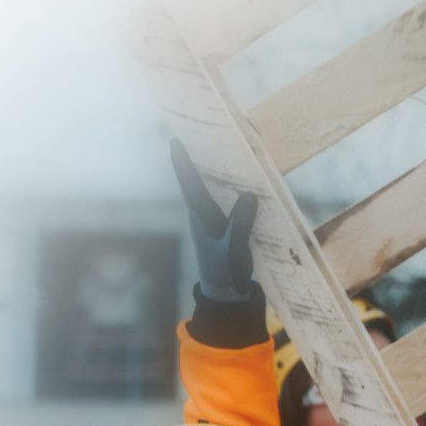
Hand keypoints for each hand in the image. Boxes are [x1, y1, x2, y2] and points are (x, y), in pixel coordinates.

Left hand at [170, 139, 258, 302]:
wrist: (225, 292)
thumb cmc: (227, 271)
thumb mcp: (235, 249)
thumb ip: (241, 223)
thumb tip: (249, 194)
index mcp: (202, 218)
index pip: (190, 185)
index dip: (183, 163)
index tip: (175, 142)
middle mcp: (203, 215)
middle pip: (196, 180)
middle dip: (194, 158)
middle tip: (195, 133)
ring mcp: (212, 220)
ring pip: (208, 189)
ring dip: (210, 170)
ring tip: (215, 148)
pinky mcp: (223, 225)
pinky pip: (222, 199)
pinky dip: (227, 185)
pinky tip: (236, 178)